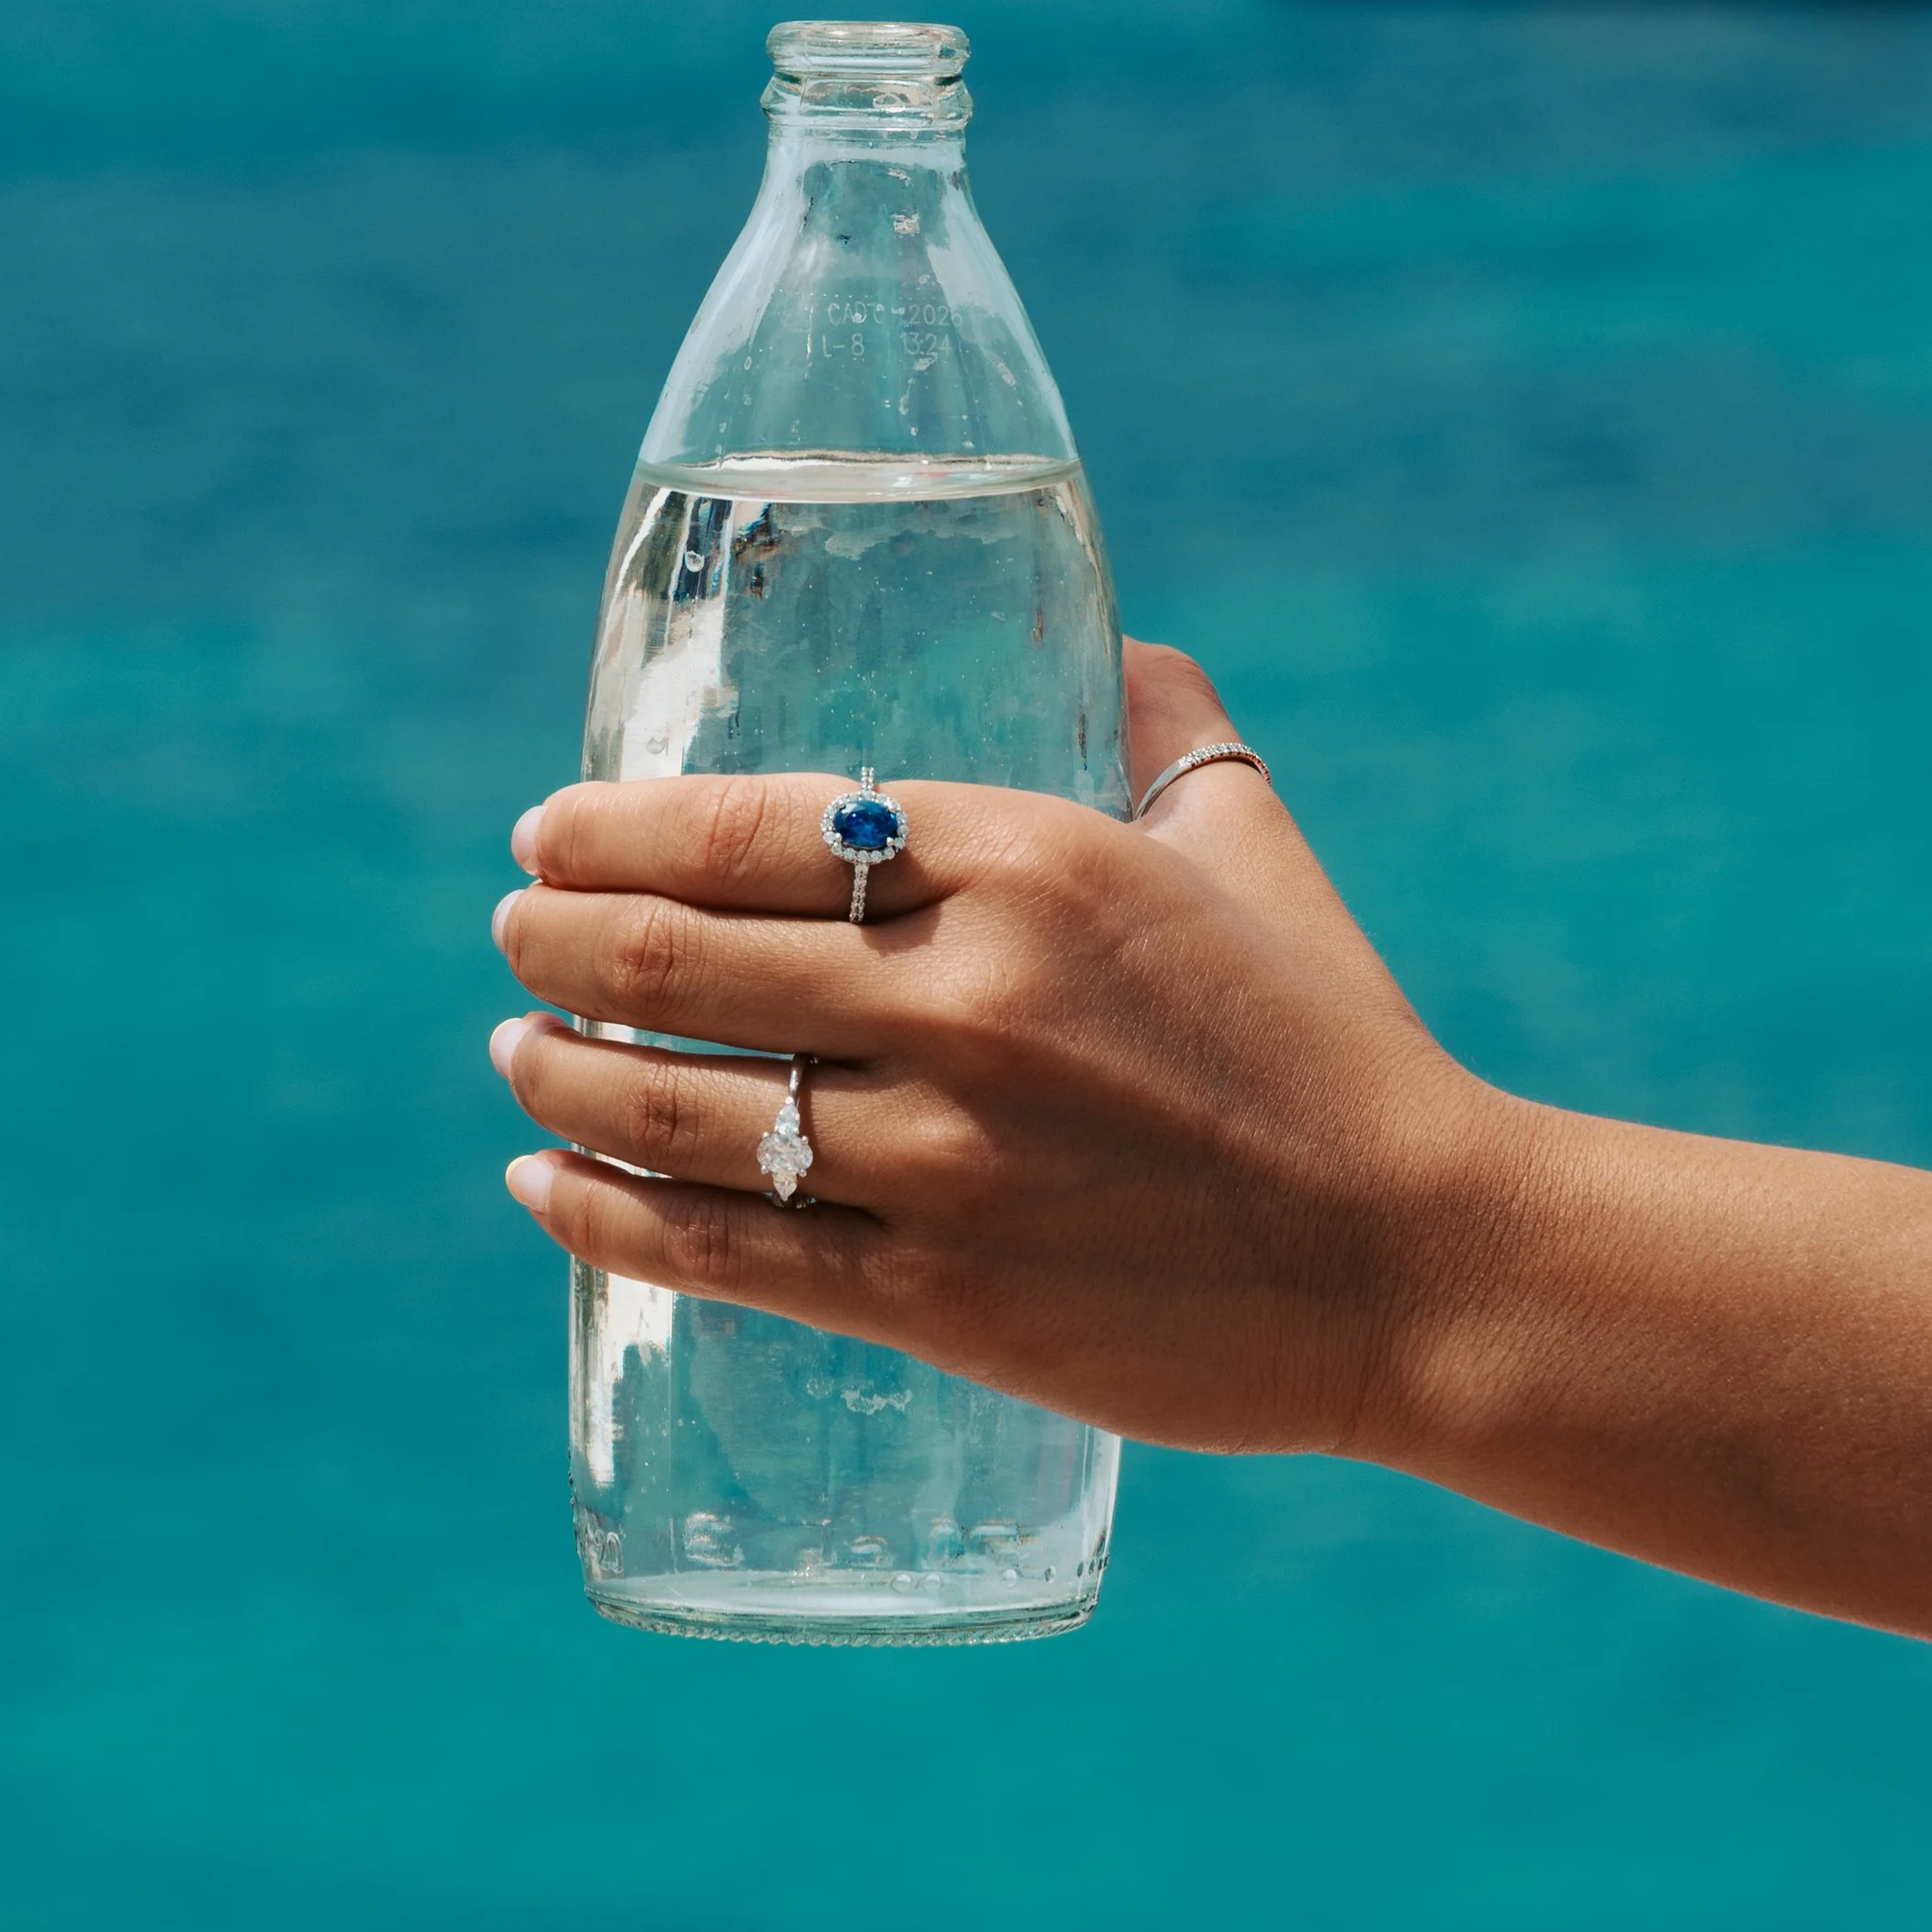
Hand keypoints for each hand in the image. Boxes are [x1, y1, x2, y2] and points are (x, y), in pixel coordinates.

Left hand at [490, 642, 1515, 1456]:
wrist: (1418, 1259)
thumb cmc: (1329, 1032)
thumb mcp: (1243, 837)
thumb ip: (1162, 722)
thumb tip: (1109, 636)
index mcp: (1025, 860)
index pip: (749, 824)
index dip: (611, 831)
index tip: (544, 836)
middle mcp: (964, 997)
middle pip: (679, 955)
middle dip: (555, 941)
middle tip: (512, 935)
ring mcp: (942, 1156)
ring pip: (672, 1103)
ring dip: (557, 1070)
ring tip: (514, 1051)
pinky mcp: (940, 1295)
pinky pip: (721, 1250)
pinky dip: (602, 1216)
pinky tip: (545, 1187)